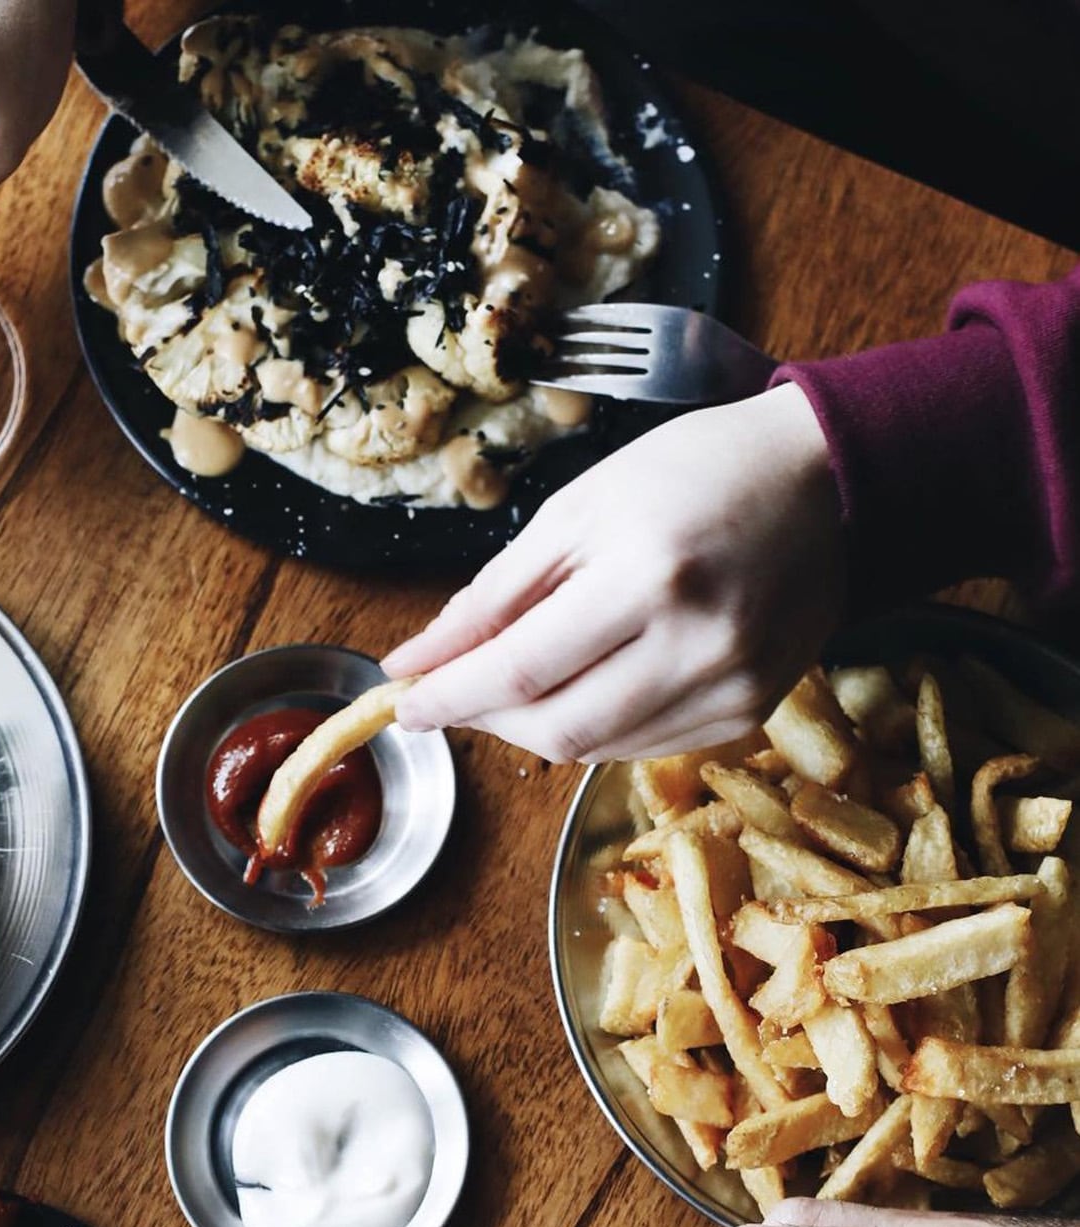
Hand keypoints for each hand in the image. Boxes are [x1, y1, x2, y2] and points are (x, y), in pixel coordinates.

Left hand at [384, 383, 842, 762]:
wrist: (827, 481)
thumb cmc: (693, 474)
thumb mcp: (578, 512)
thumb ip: (494, 595)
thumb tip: (418, 661)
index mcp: (646, 577)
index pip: (519, 671)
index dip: (448, 696)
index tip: (401, 701)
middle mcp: (695, 645)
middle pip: (555, 729)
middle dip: (487, 719)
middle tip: (452, 692)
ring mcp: (732, 688)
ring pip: (597, 750)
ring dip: (537, 727)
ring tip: (517, 682)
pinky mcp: (753, 711)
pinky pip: (645, 747)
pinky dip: (597, 729)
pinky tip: (586, 687)